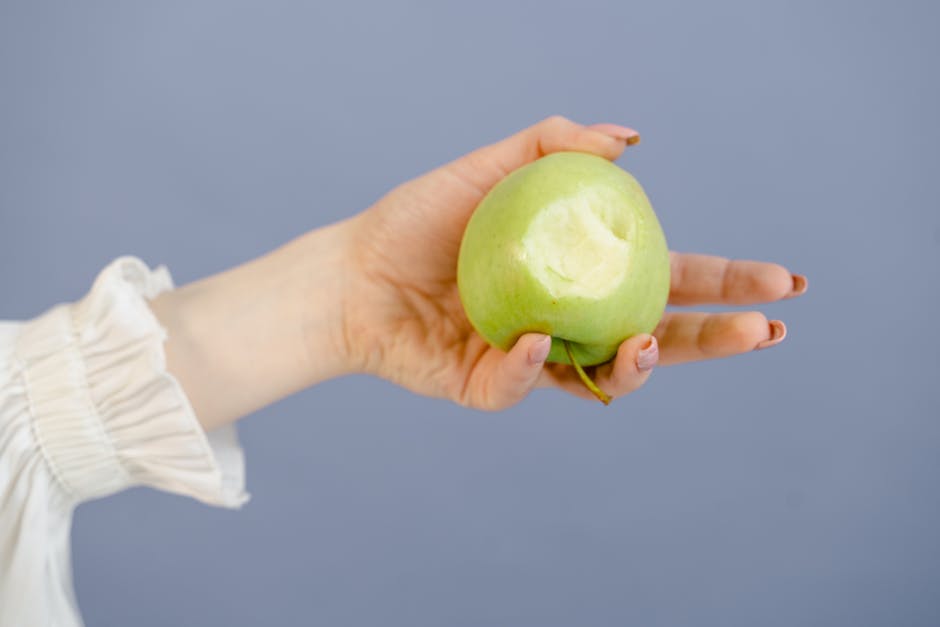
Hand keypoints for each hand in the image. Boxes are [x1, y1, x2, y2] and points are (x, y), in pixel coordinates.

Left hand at [343, 116, 807, 408]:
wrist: (354, 270)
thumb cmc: (420, 220)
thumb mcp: (490, 167)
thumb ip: (554, 145)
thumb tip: (630, 139)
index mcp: (580, 274)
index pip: (667, 279)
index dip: (726, 284)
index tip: (784, 283)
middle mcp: (568, 321)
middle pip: (657, 337)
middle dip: (717, 339)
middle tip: (767, 329)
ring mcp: (533, 360)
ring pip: (603, 379)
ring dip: (638, 367)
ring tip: (649, 344)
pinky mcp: (486, 387)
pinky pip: (518, 385)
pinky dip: (528, 366)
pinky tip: (532, 340)